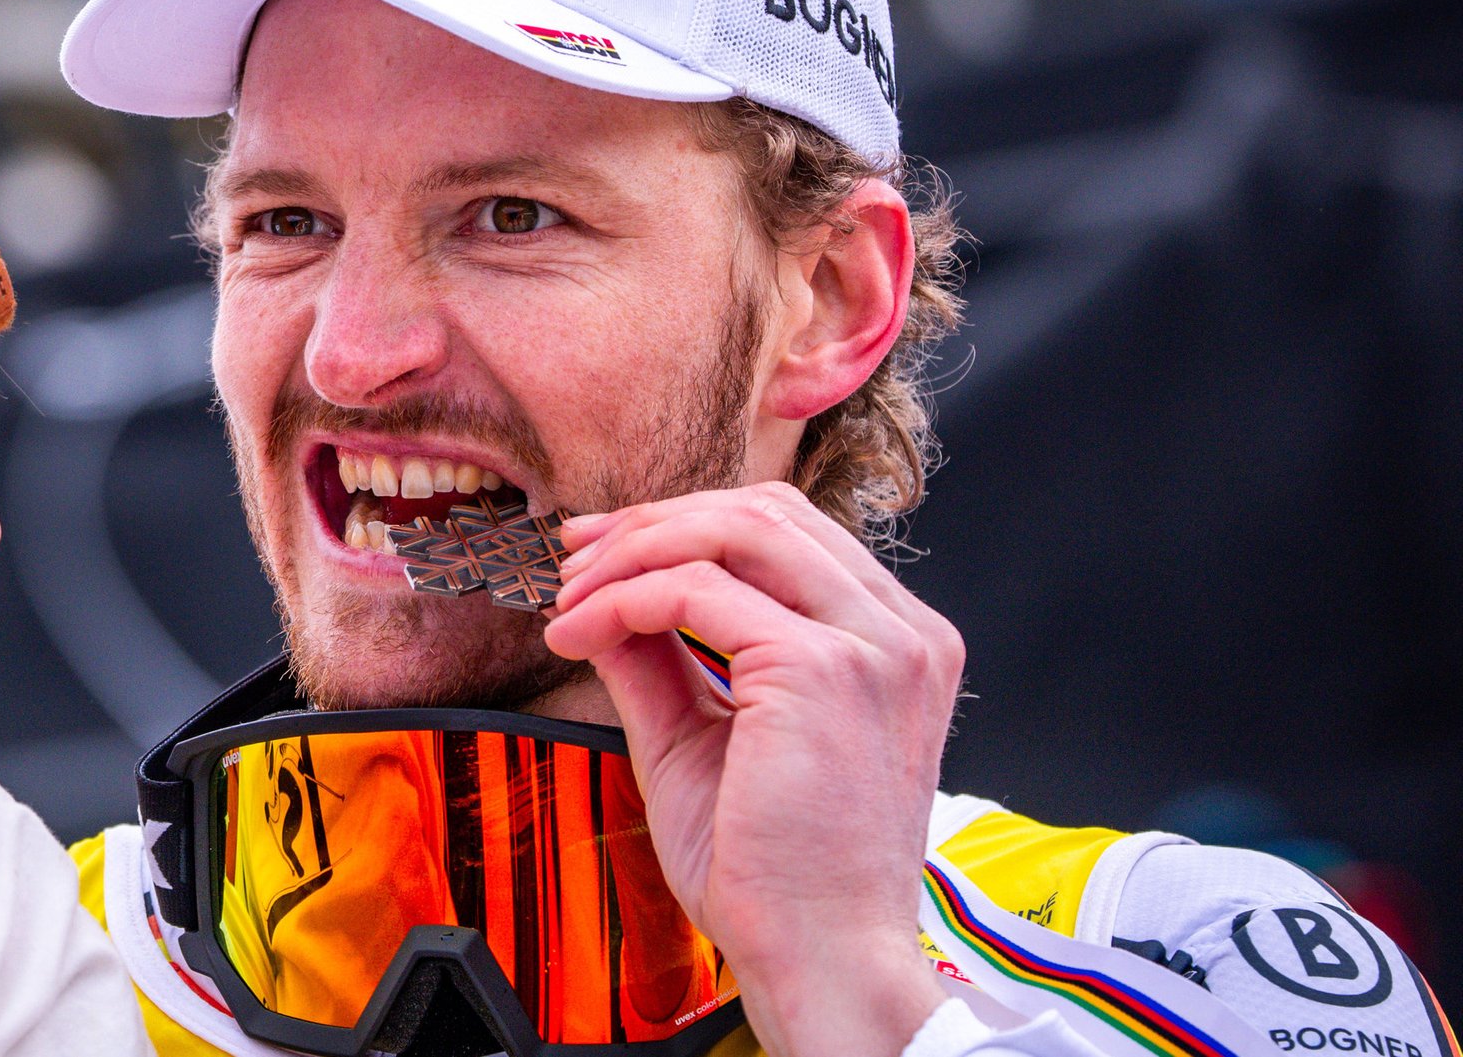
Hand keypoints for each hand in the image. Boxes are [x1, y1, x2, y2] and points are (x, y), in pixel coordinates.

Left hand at [543, 482, 962, 1056]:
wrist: (820, 960)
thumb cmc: (776, 876)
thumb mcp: (704, 737)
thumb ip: (663, 659)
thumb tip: (604, 596)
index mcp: (894, 644)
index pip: (788, 533)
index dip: (686, 525)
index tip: (604, 553)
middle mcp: (901, 631)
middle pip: (764, 511)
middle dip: (652, 523)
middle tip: (573, 556)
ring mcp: (874, 644)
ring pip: (734, 530)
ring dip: (632, 551)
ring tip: (570, 595)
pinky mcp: (824, 668)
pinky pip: (697, 591)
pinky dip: (624, 598)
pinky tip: (581, 633)